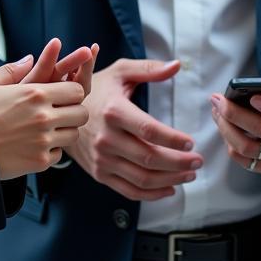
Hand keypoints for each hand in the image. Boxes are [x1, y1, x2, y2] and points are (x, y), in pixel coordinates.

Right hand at [0, 38, 90, 180]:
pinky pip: (58, 155)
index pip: (76, 90)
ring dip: (65, 131)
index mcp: (35, 93)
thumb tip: (31, 58)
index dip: (72, 92)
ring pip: (73, 135)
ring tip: (50, 128)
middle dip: (74, 111)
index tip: (62, 95)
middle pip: (81, 113)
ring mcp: (42, 141)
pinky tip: (37, 145)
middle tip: (61, 112)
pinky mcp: (38, 162)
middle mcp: (44, 117)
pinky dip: (51, 150)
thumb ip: (13, 69)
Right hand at [67, 58, 202, 201]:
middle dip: (178, 162)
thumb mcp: (120, 72)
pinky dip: (151, 194)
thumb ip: (149, 69)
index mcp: (114, 111)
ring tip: (190, 173)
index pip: (149, 131)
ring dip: (170, 180)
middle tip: (198, 160)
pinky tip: (170, 188)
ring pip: (141, 178)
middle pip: (148, 158)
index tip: (191, 142)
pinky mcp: (100, 174)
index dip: (173, 139)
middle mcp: (107, 139)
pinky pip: (128, 190)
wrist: (62, 113)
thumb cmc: (97, 89)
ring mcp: (102, 159)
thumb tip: (176, 65)